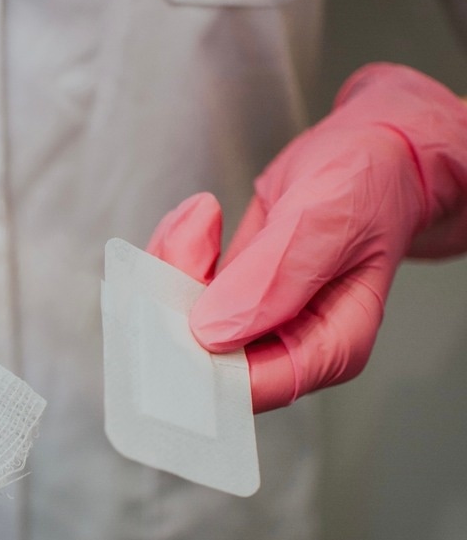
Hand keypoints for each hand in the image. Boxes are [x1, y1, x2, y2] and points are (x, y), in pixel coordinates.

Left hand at [148, 64, 466, 411]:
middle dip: (179, 300)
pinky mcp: (228, 295)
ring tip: (200, 217)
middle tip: (186, 240)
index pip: (252, 386)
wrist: (368, 153)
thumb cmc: (367, 184)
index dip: (204, 360)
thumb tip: (214, 331)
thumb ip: (274, 277)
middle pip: (205, 356)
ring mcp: (253, 321)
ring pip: (182, 320)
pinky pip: (178, 289)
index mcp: (328, 347)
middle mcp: (286, 344)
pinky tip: (199, 216)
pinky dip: (174, 251)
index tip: (173, 314)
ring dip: (173, 265)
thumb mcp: (325, 220)